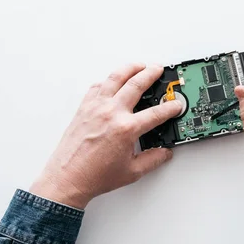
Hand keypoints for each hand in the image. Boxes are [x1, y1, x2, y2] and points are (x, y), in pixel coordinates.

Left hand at [30, 63, 181, 208]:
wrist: (67, 178)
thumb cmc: (94, 176)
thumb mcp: (132, 172)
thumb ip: (153, 160)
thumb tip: (163, 153)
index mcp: (126, 129)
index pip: (155, 113)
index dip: (170, 108)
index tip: (176, 104)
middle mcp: (111, 113)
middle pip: (136, 85)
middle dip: (151, 74)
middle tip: (159, 70)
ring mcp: (95, 108)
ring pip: (115, 78)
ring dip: (130, 68)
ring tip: (139, 65)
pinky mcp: (84, 108)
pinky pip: (97, 87)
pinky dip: (108, 81)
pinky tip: (113, 81)